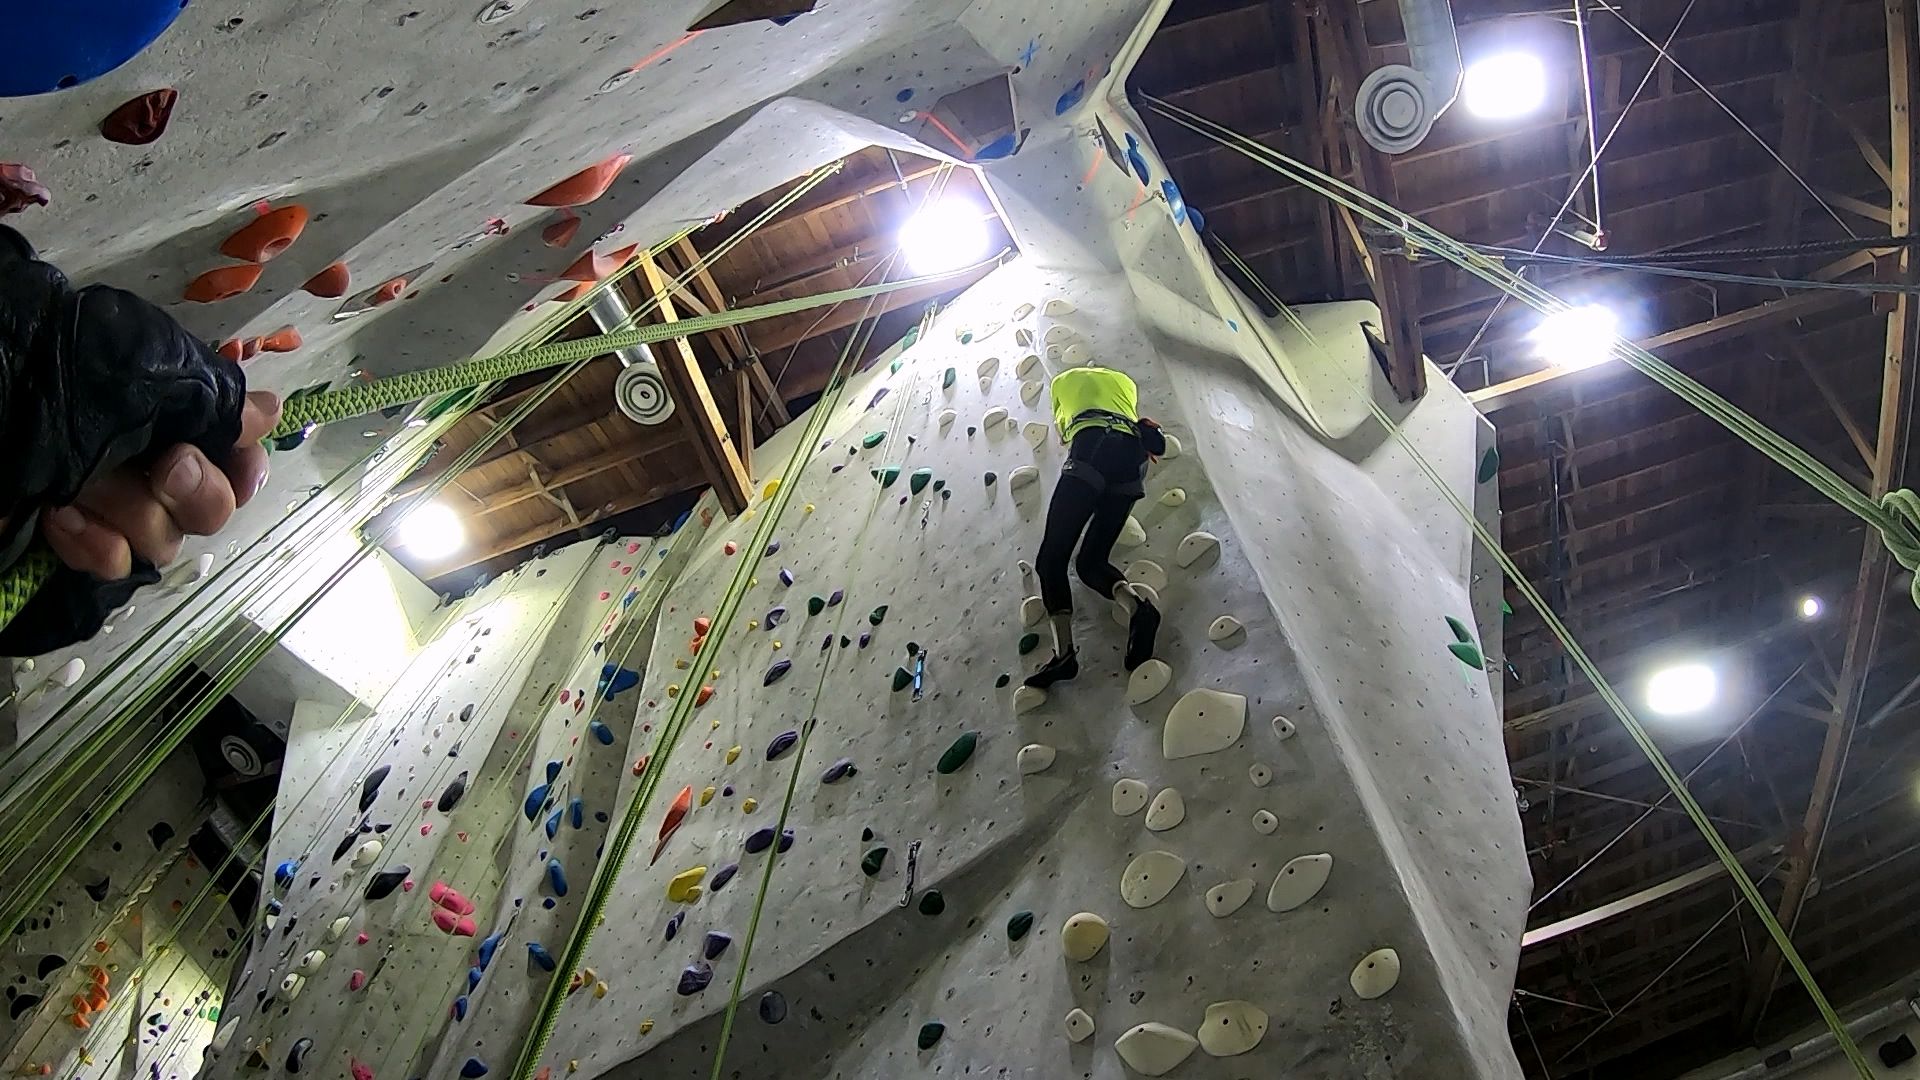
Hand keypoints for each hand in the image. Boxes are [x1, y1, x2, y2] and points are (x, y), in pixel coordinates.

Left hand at [40, 391, 281, 579]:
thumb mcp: (143, 365)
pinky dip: (92, 545)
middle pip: (212, 511)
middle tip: (163, 467)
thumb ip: (212, 396)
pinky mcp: (74, 548)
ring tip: (80, 484)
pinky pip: (115, 567)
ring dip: (126, 512)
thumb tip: (271, 413)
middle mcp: (148, 468)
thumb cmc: (59, 376)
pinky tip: (58, 516)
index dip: (243, 469)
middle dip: (194, 492)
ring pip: (164, 541)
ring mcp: (110, 511)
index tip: (233, 459)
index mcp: (171, 421)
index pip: (237, 461)